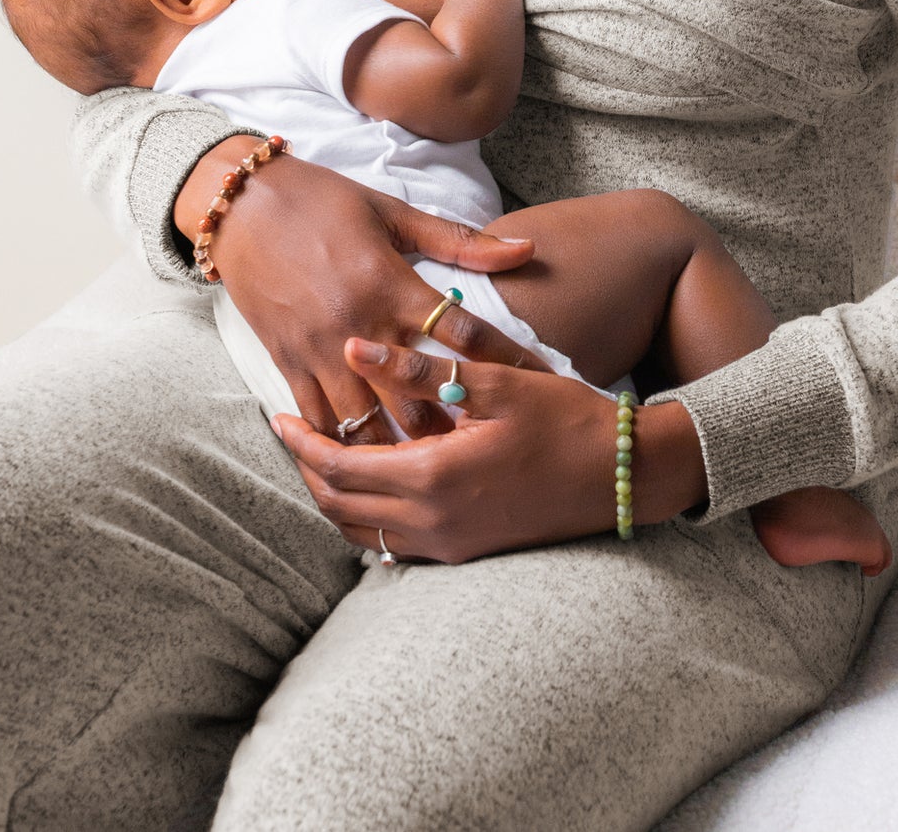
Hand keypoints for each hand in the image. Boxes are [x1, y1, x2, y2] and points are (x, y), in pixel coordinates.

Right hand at [175, 141, 550, 441]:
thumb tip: (525, 248)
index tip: (535, 383)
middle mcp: (358, 325)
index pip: (460, 333)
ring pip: (366, 425)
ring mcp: (320, 350)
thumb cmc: (325, 201)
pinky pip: (318, 420)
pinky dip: (343, 445)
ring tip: (434, 475)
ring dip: (400, 452)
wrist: (244, 204)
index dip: (503, 359)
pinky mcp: (287, 362)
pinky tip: (368, 463)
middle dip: (453, 431)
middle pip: (416, 400)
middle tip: (489, 453)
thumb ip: (460, 240)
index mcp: (391, 283)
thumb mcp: (394, 213)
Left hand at [272, 340, 708, 560]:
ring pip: (362, 532)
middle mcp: (432, 522)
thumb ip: (419, 367)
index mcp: (432, 477)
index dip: (300, 443)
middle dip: (308, 471)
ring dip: (335, 497)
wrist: (621, 475)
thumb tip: (354, 345)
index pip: (338, 467)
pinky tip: (376, 479)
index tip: (276, 416)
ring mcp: (449, 544)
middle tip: (294, 434)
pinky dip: (368, 515)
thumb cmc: (563, 418)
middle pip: (339, 508)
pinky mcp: (466, 551)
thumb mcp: (494, 382)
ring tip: (326, 454)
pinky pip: (394, 543)